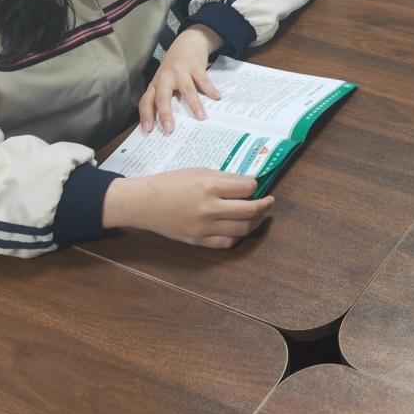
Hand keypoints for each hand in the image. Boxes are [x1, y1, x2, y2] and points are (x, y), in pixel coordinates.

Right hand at [102, 169, 273, 248]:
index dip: (256, 186)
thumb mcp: (199, 171)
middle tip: (270, 201)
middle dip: (265, 206)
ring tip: (260, 216)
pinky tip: (239, 228)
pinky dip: (237, 236)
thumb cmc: (171, 182)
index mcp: (209, 186)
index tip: (256, 185)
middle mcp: (209, 208)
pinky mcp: (198, 240)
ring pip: (242, 229)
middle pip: (250, 211)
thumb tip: (249, 182)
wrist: (143, 203)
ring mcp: (204, 227)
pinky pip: (226, 242)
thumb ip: (225, 178)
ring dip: (256, 222)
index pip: (247, 188)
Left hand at [139, 25, 222, 133]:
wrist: (188, 42)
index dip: (145, 116)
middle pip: (162, 97)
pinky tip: (217, 97)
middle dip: (165, 113)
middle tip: (170, 129)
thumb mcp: (165, 80)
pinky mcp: (195, 66)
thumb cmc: (175, 66)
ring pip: (186, 89)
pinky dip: (210, 90)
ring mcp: (180, 71)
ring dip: (194, 104)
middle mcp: (165, 78)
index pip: (146, 101)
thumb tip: (169, 122)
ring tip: (201, 117)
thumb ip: (166, 97)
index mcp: (156, 84)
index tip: (147, 131)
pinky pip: (203, 80)